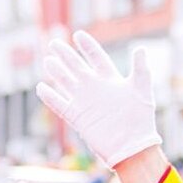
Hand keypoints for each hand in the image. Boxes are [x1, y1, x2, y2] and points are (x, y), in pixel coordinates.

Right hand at [36, 31, 162, 167]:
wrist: (132, 147)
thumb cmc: (140, 120)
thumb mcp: (142, 91)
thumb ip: (140, 70)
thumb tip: (139, 49)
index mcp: (110, 79)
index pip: (96, 58)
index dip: (87, 47)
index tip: (78, 35)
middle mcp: (95, 88)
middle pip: (76, 67)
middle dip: (66, 54)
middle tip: (54, 43)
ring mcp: (85, 102)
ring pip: (66, 82)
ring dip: (56, 72)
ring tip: (48, 61)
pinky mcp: (77, 117)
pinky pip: (60, 105)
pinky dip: (50, 97)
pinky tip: (41, 88)